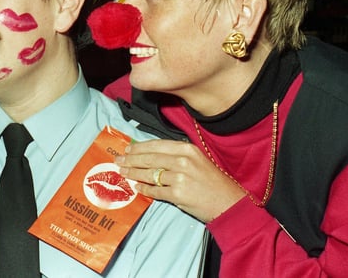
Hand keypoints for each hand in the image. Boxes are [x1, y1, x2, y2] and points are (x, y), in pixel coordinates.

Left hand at [115, 139, 246, 222]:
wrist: (229, 203)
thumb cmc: (213, 182)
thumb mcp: (197, 160)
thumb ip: (177, 155)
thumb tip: (152, 154)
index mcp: (187, 149)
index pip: (156, 145)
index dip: (139, 147)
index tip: (127, 148)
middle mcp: (183, 160)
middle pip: (150, 158)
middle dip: (131, 159)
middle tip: (118, 160)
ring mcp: (180, 177)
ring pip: (150, 173)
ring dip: (133, 173)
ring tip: (123, 173)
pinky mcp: (178, 194)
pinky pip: (155, 190)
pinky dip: (145, 189)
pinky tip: (137, 188)